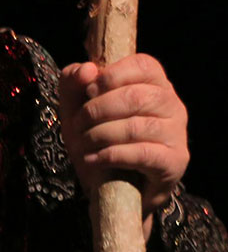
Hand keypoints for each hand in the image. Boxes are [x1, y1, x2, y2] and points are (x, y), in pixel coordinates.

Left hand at [58, 55, 188, 238]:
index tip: (88, 92)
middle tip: (78, 125)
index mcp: (154, 84)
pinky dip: (111, 155)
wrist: (108, 186)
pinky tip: (95, 159)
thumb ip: (74, 82)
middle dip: (96, 111)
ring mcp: (177, 133)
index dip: (110, 76)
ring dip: (100, 135)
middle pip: (135, 96)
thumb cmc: (95, 139)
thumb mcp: (75, 108)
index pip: (142, 65)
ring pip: (137, 126)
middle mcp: (172, 105)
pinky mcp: (175, 161)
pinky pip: (142, 153)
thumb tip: (88, 69)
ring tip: (84, 144)